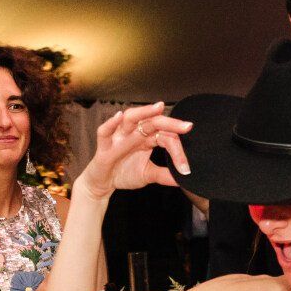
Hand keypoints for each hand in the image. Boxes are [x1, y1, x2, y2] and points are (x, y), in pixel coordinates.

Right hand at [75, 103, 191, 199]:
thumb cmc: (124, 173)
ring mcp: (119, 137)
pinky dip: (111, 123)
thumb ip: (164, 175)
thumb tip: (183, 179)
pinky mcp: (104, 145)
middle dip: (170, 123)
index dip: (177, 150)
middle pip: (153, 122)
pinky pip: (105, 131)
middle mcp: (134, 133)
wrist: (103, 183)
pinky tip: (119, 116)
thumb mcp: (148, 175)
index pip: (165, 137)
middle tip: (186, 126)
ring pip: (131, 119)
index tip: (185, 167)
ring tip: (159, 107)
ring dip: (144, 112)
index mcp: (147, 139)